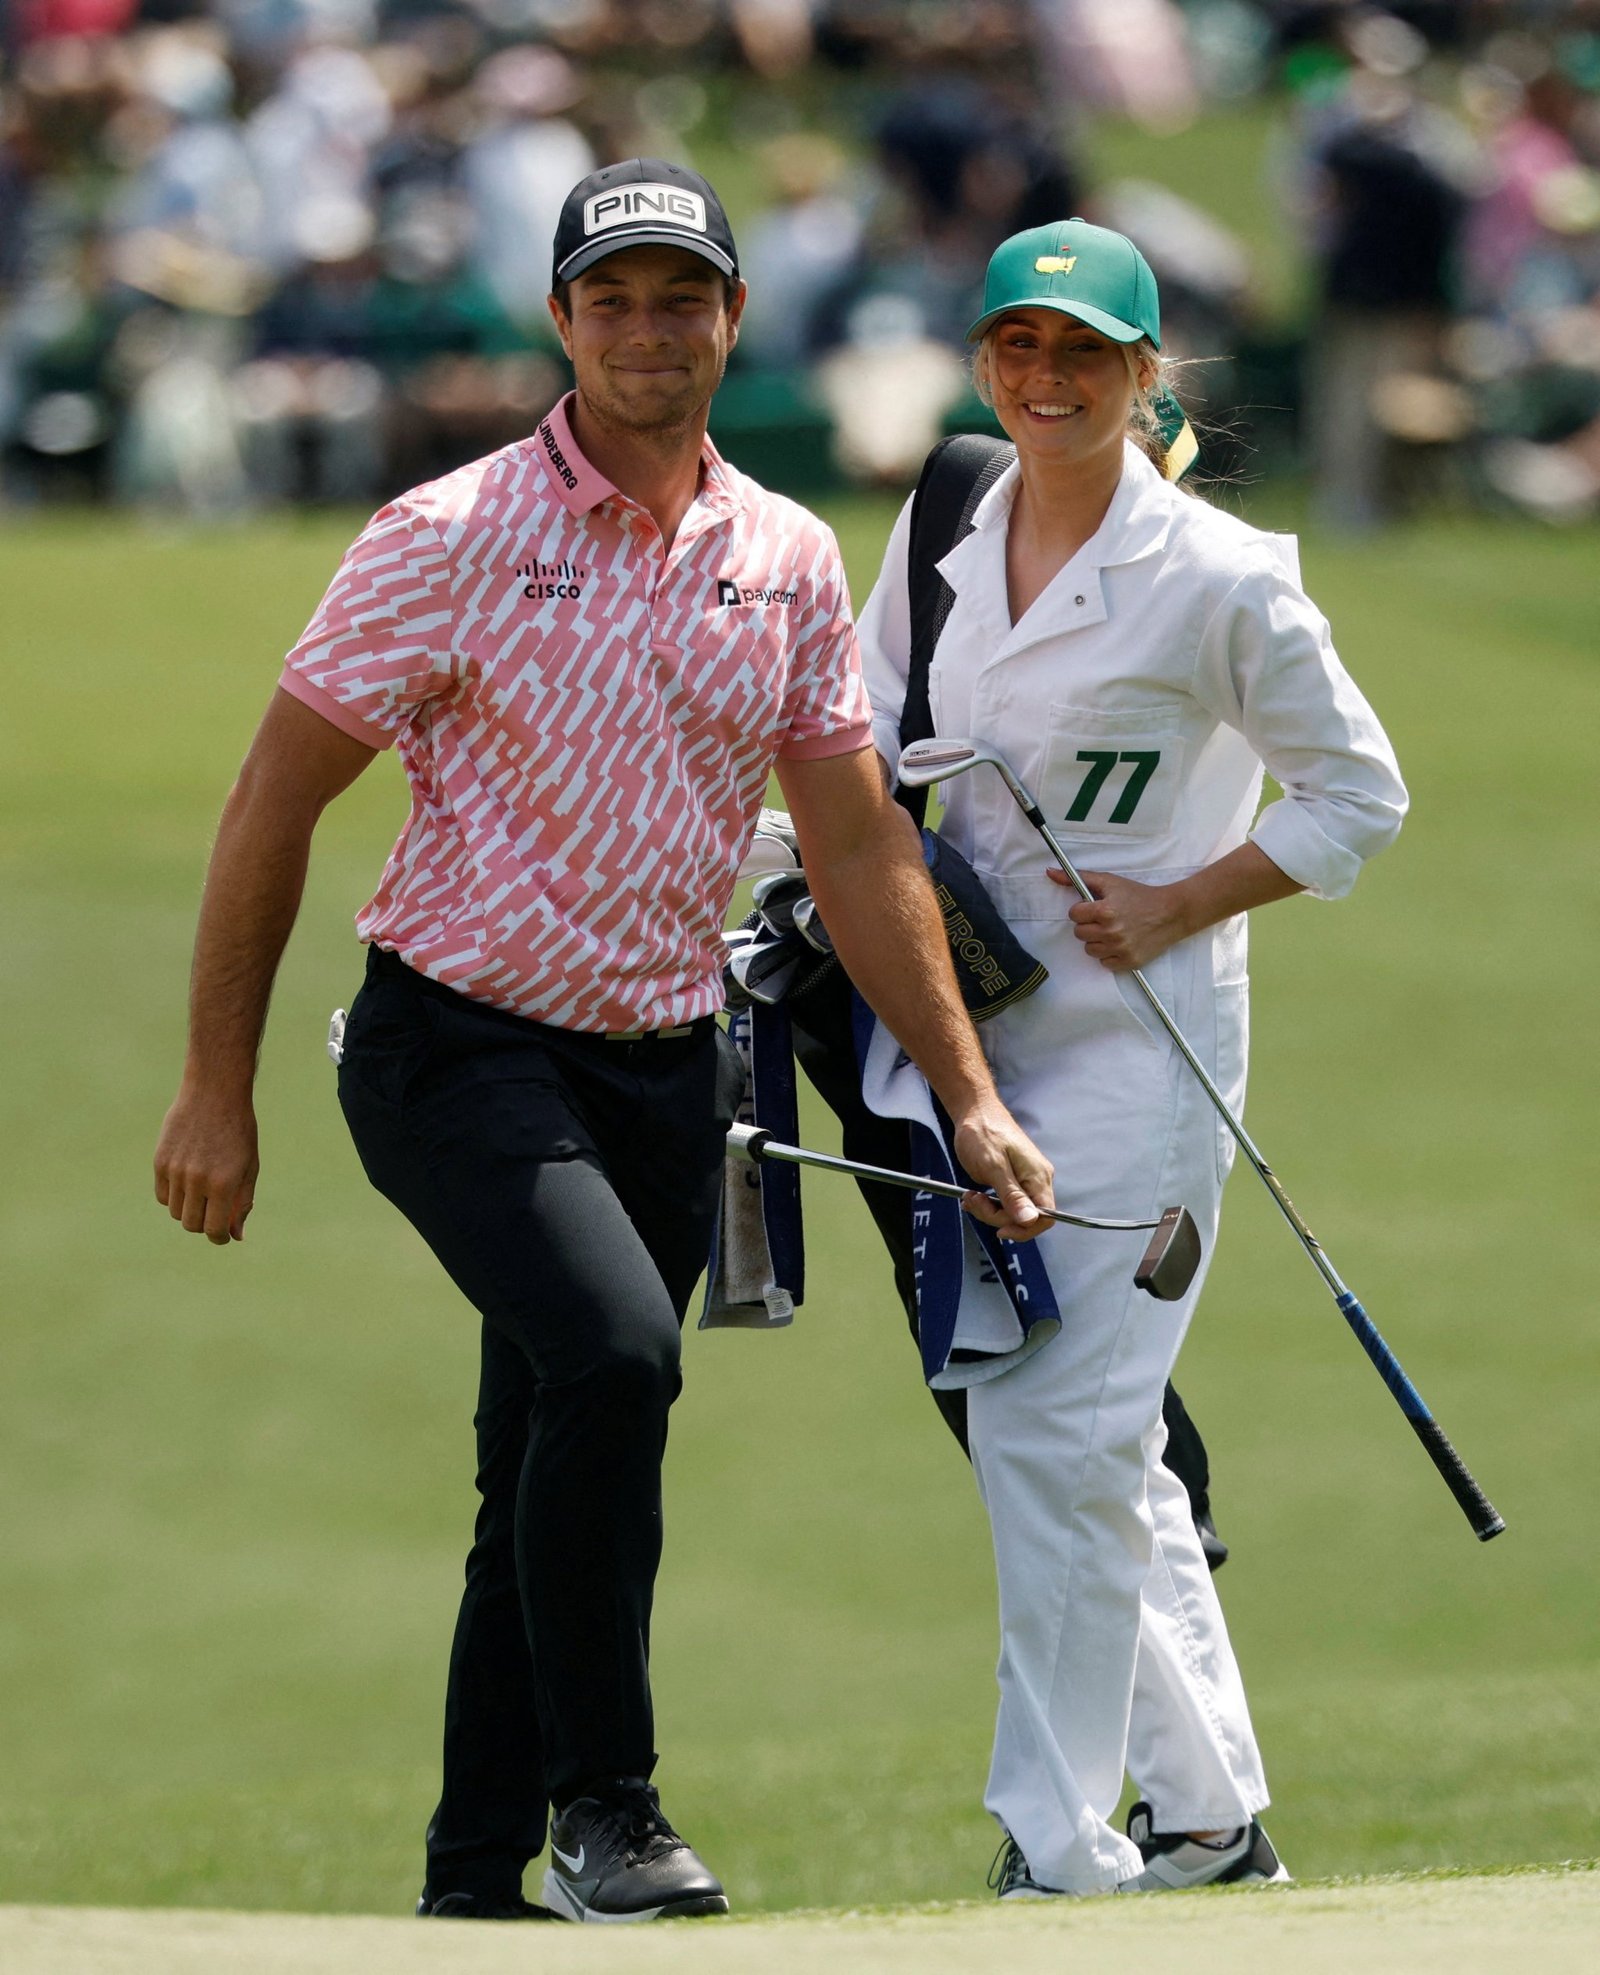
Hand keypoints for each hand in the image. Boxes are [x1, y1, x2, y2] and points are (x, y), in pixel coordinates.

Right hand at [154, 1085, 258, 1244]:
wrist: (214, 1094)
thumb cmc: (238, 1131)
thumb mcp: (249, 1167)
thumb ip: (242, 1203)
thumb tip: (235, 1235)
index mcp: (224, 1183)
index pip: (214, 1230)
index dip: (219, 1238)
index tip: (223, 1235)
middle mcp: (197, 1180)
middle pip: (192, 1224)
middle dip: (204, 1225)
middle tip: (213, 1213)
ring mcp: (175, 1170)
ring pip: (176, 1212)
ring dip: (189, 1209)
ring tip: (203, 1191)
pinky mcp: (160, 1161)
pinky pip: (163, 1195)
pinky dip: (174, 1196)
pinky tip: (187, 1182)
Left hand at [952, 1099, 1055, 1243]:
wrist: (975, 1111)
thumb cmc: (983, 1132)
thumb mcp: (993, 1167)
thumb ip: (1012, 1195)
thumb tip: (1030, 1220)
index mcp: (1038, 1177)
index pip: (1046, 1217)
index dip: (1025, 1229)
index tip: (1000, 1230)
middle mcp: (1036, 1180)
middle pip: (1026, 1218)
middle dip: (997, 1217)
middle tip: (975, 1201)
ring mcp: (1025, 1180)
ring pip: (1012, 1212)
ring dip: (989, 1210)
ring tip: (971, 1196)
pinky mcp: (1013, 1180)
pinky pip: (1005, 1202)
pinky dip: (988, 1204)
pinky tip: (974, 1196)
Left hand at [1054, 868, 1187, 971]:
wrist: (1171, 913)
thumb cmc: (1139, 895)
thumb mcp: (1110, 881)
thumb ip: (1079, 878)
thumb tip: (1050, 872)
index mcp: (1106, 910)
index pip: (1074, 914)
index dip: (1082, 910)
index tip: (1095, 908)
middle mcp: (1112, 932)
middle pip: (1079, 933)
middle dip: (1089, 925)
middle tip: (1105, 919)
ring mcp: (1120, 949)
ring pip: (1089, 950)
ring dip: (1097, 941)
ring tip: (1113, 931)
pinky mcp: (1129, 962)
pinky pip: (1104, 963)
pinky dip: (1109, 954)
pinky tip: (1120, 942)